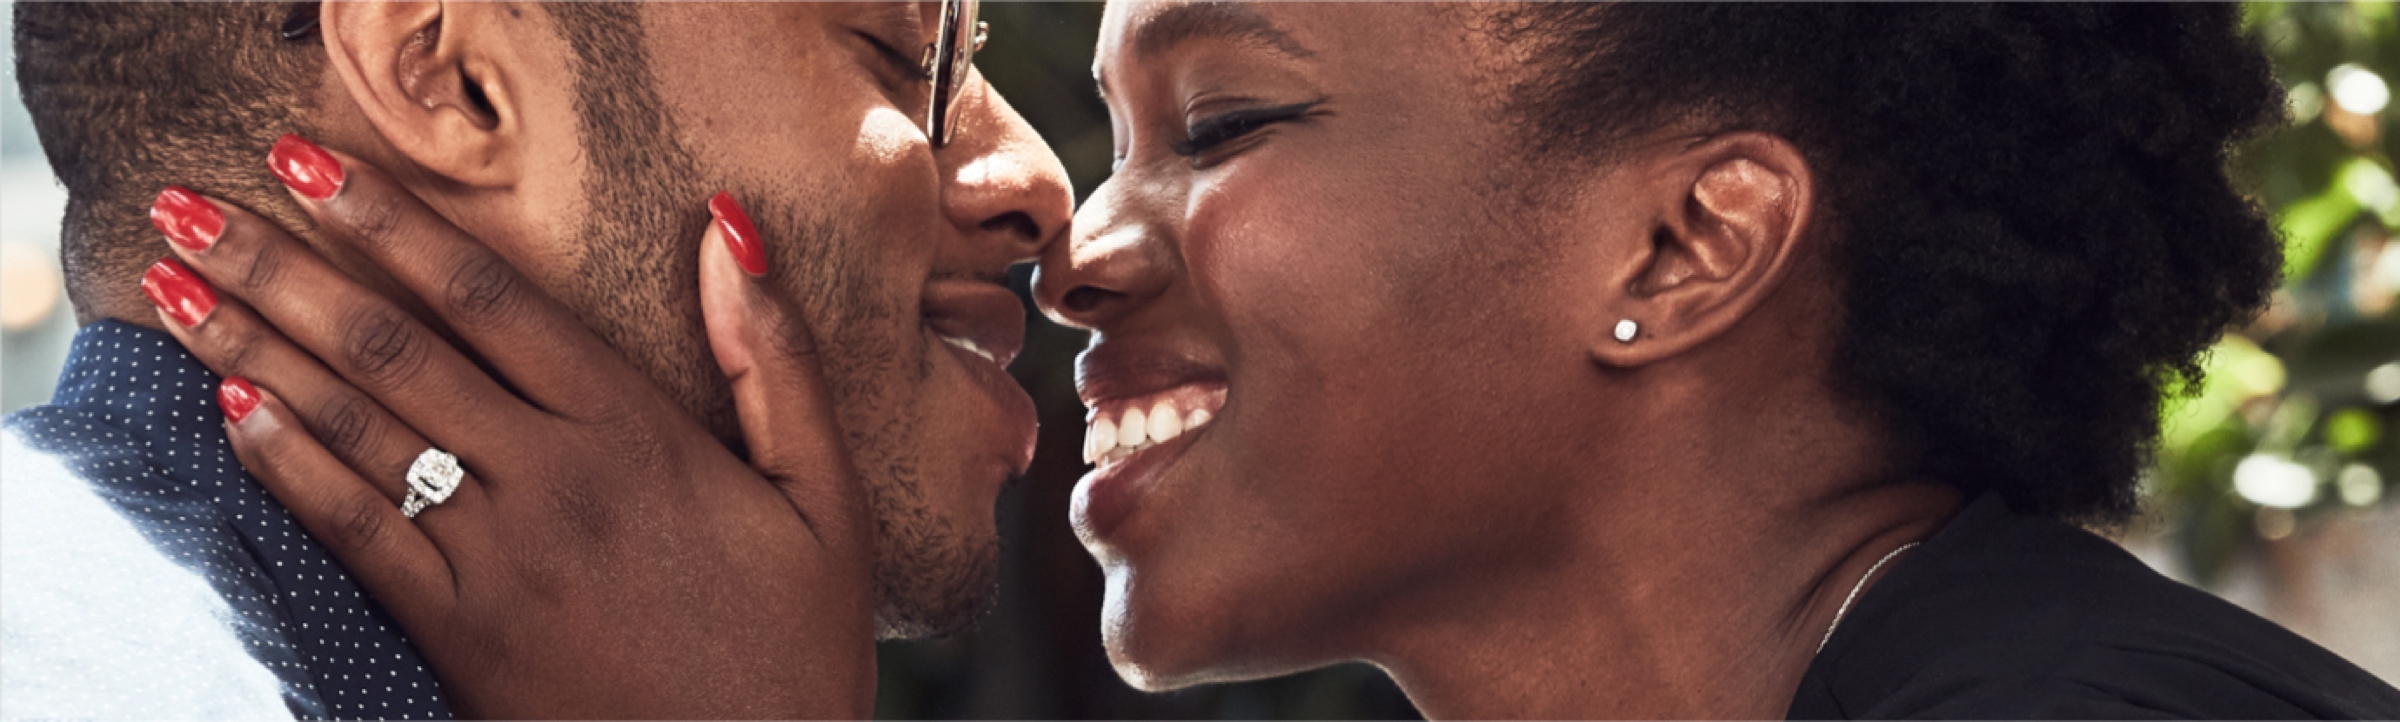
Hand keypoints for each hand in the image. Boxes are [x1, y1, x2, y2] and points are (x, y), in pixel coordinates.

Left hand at [143, 135, 873, 717]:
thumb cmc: (797, 643)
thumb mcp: (824, 494)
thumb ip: (778, 360)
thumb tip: (728, 228)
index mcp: (639, 434)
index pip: (490, 298)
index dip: (391, 221)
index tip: (313, 163)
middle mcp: (555, 481)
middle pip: (396, 347)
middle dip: (285, 268)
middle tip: (196, 207)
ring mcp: (498, 560)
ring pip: (357, 430)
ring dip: (256, 347)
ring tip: (180, 288)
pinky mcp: (458, 634)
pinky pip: (355, 535)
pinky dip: (288, 468)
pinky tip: (237, 411)